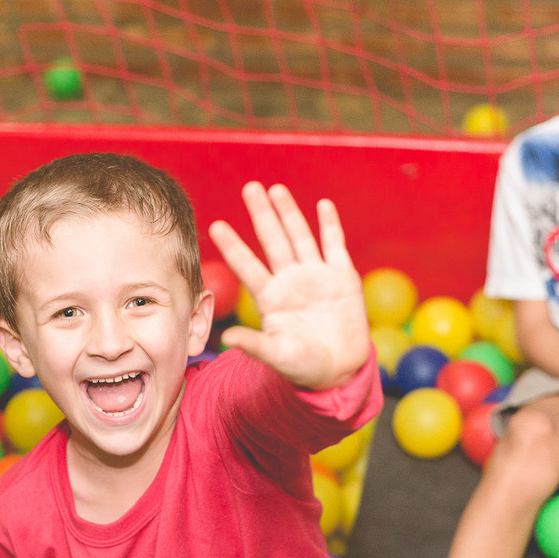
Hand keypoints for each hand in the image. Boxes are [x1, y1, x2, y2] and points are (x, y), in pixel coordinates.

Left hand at [207, 182, 368, 390]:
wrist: (340, 369)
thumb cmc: (303, 365)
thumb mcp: (278, 356)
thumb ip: (255, 345)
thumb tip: (227, 339)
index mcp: (270, 298)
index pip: (247, 267)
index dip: (234, 246)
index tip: (216, 226)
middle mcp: (290, 281)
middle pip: (272, 241)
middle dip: (262, 214)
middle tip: (249, 187)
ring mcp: (316, 276)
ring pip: (300, 237)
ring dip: (289, 213)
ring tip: (277, 189)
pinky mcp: (342, 277)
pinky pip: (335, 246)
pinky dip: (330, 226)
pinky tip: (322, 205)